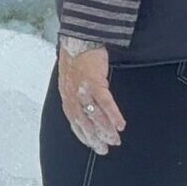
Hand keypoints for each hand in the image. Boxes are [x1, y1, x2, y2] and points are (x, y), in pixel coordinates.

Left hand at [57, 38, 125, 154]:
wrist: (79, 36)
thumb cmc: (77, 54)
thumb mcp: (71, 75)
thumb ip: (76, 90)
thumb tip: (84, 103)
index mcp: (66, 93)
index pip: (72, 119)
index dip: (81, 133)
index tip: (90, 144)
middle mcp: (71, 94)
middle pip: (83, 121)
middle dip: (93, 137)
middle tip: (103, 149)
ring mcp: (82, 88)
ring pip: (94, 115)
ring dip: (105, 130)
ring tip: (115, 140)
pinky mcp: (94, 81)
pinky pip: (105, 102)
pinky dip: (113, 115)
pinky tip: (121, 124)